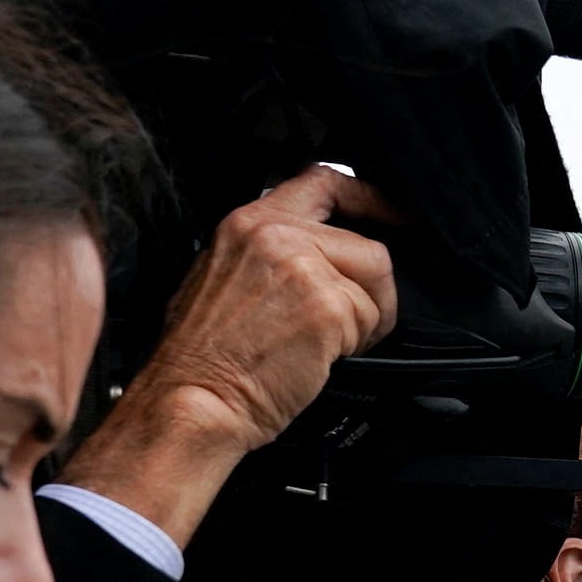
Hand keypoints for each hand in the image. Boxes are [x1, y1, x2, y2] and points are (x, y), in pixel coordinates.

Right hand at [59, 169, 398, 544]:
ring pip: (375, 279)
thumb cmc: (203, 358)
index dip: (366, 197)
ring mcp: (303, 267)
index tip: (389, 215)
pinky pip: (372, 317)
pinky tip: (321, 357)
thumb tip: (320, 255)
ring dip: (365, 317)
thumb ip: (270, 252)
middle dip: (369, 287)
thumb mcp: (220, 276)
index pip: (322, 180)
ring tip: (325, 342)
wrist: (191, 401)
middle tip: (346, 322)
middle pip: (365, 243)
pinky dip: (359, 344)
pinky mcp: (327, 306)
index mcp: (247, 222)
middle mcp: (275, 235)